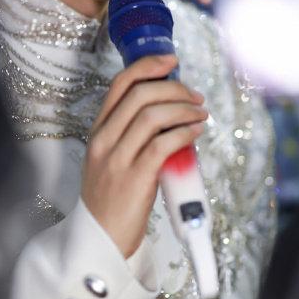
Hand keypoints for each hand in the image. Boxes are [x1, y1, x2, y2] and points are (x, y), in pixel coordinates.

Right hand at [81, 54, 207, 257]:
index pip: (119, 84)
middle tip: (195, 96)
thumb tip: (171, 112)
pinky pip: (163, 143)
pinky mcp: (135, 178)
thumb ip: (130, 135)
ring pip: (153, 115)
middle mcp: (104, 140)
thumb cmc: (111, 200)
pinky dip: (184, 132)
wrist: (100, 238)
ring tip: (200, 114)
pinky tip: (195, 132)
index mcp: (98, 131)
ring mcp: (117, 158)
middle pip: (140, 94)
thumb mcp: (110, 159)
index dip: (148, 65)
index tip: (171, 61)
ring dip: (184, 108)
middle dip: (175, 88)